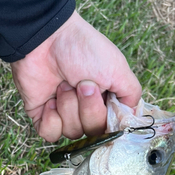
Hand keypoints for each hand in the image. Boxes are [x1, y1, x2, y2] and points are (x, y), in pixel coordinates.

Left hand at [11, 11, 141, 141]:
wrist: (45, 40)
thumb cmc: (83, 48)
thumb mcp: (118, 68)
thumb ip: (132, 94)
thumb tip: (132, 117)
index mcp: (106, 102)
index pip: (112, 129)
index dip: (107, 118)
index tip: (104, 98)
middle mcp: (86, 111)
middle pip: (93, 132)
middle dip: (87, 108)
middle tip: (80, 84)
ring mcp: (64, 115)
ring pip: (72, 133)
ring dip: (68, 107)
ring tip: (62, 84)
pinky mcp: (43, 117)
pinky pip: (51, 134)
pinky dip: (51, 119)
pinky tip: (50, 100)